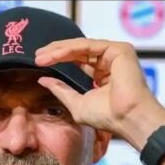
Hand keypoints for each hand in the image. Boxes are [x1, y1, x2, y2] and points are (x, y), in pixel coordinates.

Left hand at [35, 38, 164, 146]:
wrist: (127, 118)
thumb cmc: (108, 116)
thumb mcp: (77, 103)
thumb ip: (61, 90)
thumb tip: (43, 80)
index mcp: (103, 75)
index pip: (78, 61)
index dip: (59, 60)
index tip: (39, 63)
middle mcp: (110, 62)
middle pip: (78, 51)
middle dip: (55, 52)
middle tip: (37, 56)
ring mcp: (115, 55)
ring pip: (82, 46)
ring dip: (59, 50)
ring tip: (41, 57)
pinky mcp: (119, 50)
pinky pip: (88, 46)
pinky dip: (69, 50)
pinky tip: (54, 56)